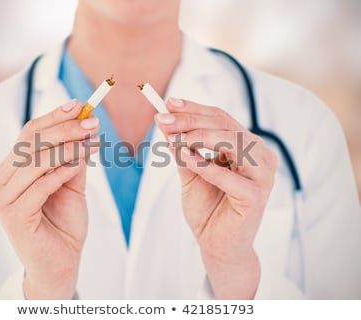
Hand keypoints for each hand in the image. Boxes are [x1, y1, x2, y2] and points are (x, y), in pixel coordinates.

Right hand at [0, 100, 99, 298]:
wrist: (61, 264)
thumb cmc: (64, 223)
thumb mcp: (71, 184)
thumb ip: (73, 158)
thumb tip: (85, 127)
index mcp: (9, 171)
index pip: (28, 135)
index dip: (53, 118)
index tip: (79, 105)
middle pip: (29, 144)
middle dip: (64, 129)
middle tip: (92, 122)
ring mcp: (2, 201)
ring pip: (34, 162)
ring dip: (66, 148)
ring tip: (91, 142)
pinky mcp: (13, 217)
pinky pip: (39, 186)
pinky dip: (61, 172)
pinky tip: (79, 165)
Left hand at [156, 98, 277, 298]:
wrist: (216, 245)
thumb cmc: (207, 208)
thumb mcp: (190, 172)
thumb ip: (182, 148)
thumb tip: (166, 122)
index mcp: (248, 147)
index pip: (221, 118)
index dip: (194, 109)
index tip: (169, 102)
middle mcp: (261, 156)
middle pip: (225, 126)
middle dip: (190, 121)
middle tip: (162, 119)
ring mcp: (263, 176)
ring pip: (232, 143)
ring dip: (198, 137)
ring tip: (172, 138)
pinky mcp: (256, 196)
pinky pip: (228, 176)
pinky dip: (204, 165)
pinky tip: (183, 157)